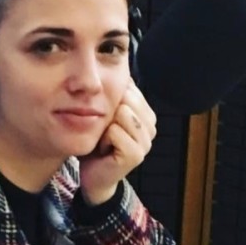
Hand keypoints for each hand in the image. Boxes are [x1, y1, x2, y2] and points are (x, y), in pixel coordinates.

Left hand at [79, 81, 157, 204]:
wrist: (94, 175)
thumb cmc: (99, 143)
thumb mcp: (106, 114)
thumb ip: (115, 95)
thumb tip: (117, 69)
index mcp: (147, 115)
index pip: (131, 89)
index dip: (111, 99)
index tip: (107, 118)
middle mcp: (151, 127)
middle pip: (127, 98)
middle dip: (108, 111)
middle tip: (105, 131)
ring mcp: (146, 142)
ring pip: (122, 113)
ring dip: (105, 126)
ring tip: (105, 139)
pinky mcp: (136, 154)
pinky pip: (115, 131)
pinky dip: (104, 138)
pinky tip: (104, 149)